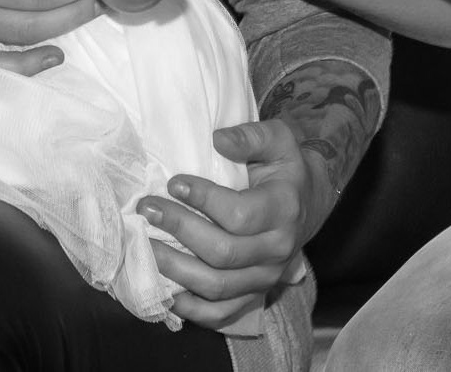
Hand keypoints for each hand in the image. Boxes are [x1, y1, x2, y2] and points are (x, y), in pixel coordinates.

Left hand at [137, 120, 316, 331]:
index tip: (173, 183)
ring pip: (216, 286)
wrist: (305, 204)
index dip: (203, 200)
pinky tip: (164, 290)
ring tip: (145, 245)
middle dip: (179, 229)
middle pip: (223, 252)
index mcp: (284, 209)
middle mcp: (278, 249)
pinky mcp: (253, 296)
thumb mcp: (277, 139)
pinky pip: (220, 314)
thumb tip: (217, 140)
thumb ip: (251, 136)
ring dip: (175, 269)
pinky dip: (189, 309)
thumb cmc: (283, 168)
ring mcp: (266, 277)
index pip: (240, 214)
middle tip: (147, 209)